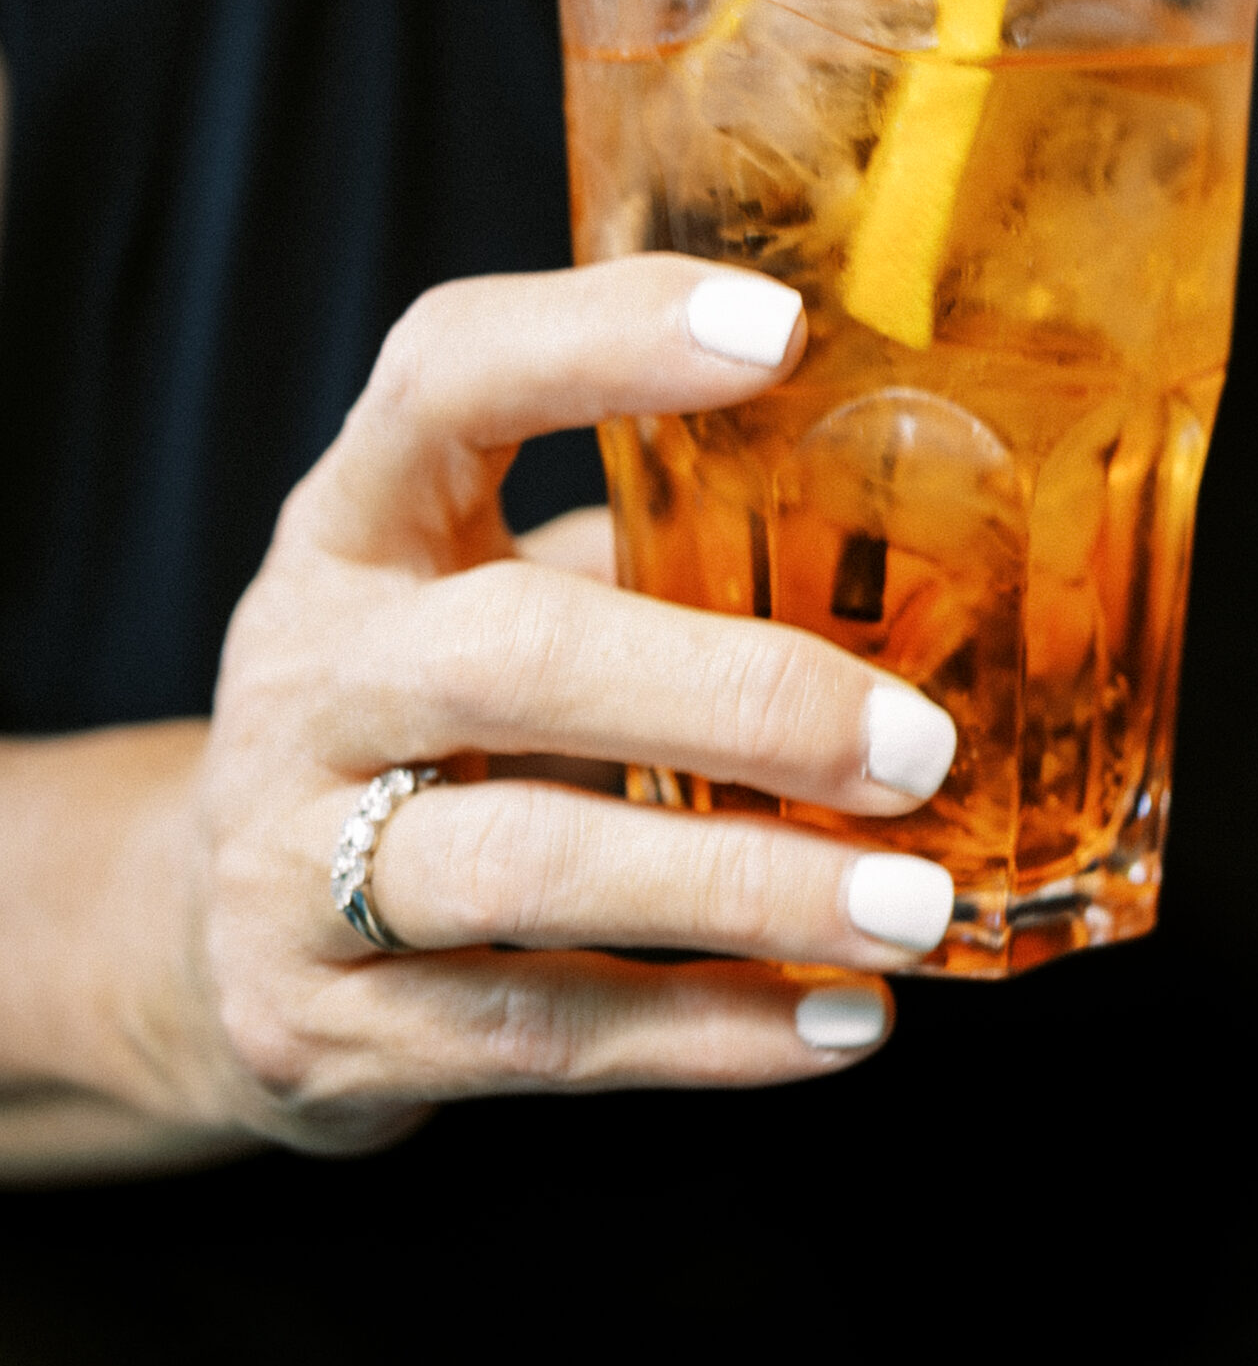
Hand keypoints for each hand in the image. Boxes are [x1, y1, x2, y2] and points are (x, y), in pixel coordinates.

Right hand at [64, 258, 958, 1161]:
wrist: (207, 934)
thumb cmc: (426, 727)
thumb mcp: (493, 597)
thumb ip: (655, 563)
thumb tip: (943, 573)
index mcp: (355, 526)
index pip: (447, 378)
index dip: (598, 337)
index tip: (783, 330)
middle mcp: (308, 675)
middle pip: (506, 653)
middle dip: (731, 695)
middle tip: (918, 745)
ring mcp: (286, 857)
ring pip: (522, 867)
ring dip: (742, 888)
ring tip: (917, 910)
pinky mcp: (316, 1026)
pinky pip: (534, 1032)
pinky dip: (706, 1034)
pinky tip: (844, 1021)